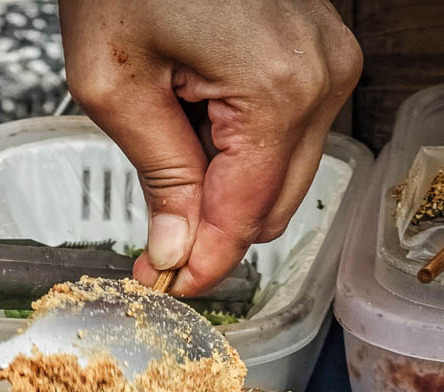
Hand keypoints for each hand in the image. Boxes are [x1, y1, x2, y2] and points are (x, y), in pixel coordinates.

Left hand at [60, 0, 360, 294]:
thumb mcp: (114, 83)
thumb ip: (156, 175)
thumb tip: (175, 251)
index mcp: (277, 89)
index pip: (246, 216)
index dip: (201, 265)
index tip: (162, 287)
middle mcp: (322, 78)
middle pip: (275, 206)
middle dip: (214, 233)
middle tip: (152, 246)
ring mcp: (328, 61)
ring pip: (283, 174)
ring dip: (225, 191)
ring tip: (166, 162)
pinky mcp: (318, 52)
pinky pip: (285, 133)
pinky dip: (239, 152)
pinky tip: (192, 128)